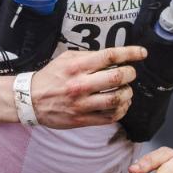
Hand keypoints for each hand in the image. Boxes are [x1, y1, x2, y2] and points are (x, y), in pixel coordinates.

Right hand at [29, 46, 143, 128]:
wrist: (30, 100)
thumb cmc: (50, 77)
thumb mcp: (65, 58)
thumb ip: (88, 56)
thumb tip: (111, 57)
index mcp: (77, 66)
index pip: (110, 56)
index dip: (130, 53)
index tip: (142, 53)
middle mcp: (81, 84)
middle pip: (117, 78)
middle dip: (130, 74)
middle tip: (130, 73)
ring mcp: (82, 104)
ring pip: (116, 99)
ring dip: (127, 93)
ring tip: (126, 90)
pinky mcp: (82, 120)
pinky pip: (110, 117)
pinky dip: (121, 110)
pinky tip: (121, 105)